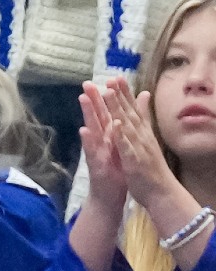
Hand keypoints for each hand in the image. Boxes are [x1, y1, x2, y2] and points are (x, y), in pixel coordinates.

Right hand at [78, 80, 127, 209]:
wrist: (109, 196)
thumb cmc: (116, 171)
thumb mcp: (121, 148)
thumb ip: (122, 131)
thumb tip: (126, 117)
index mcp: (109, 137)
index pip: (107, 114)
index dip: (108, 98)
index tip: (108, 79)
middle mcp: (100, 141)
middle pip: (96, 117)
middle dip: (92, 100)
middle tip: (87, 83)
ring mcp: (95, 151)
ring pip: (91, 129)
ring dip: (86, 114)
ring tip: (83, 98)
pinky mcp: (94, 163)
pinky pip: (90, 151)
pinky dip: (87, 141)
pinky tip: (84, 130)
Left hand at [102, 77, 177, 210]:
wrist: (162, 193)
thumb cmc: (152, 167)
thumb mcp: (147, 140)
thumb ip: (143, 119)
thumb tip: (144, 98)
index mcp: (142, 133)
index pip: (133, 109)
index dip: (125, 93)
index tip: (116, 77)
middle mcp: (141, 137)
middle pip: (128, 112)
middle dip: (119, 94)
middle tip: (111, 77)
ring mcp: (138, 147)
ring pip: (126, 125)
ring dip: (117, 108)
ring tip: (107, 92)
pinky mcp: (134, 160)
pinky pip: (126, 146)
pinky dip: (121, 134)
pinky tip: (115, 123)